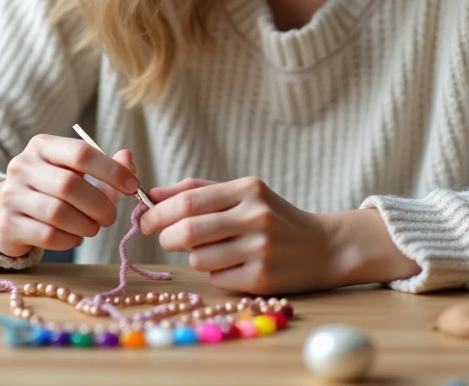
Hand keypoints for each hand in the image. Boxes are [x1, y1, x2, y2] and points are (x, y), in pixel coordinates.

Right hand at [0, 135, 139, 257]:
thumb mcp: (75, 172)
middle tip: (110, 217)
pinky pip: (47, 235)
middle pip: (70, 185)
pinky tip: (74, 237)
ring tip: (92, 228)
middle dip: (99, 204)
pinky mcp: (7, 224)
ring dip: (85, 225)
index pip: (81, 153)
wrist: (4, 213)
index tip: (133, 186)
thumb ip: (105, 167)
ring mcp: (10, 195)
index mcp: (42, 146)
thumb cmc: (49, 190)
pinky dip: (69, 239)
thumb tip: (128, 159)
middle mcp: (22, 166)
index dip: (112, 170)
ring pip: (58, 213)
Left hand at [139, 177, 333, 294]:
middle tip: (166, 239)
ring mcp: (260, 250)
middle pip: (187, 231)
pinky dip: (216, 274)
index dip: (157, 212)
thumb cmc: (274, 217)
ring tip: (213, 251)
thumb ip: (198, 191)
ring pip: (198, 258)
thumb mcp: (243, 193)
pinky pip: (216, 279)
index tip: (145, 220)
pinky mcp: (262, 279)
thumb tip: (152, 194)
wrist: (324, 247)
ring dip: (194, 257)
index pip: (187, 201)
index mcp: (248, 189)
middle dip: (165, 237)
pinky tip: (235, 266)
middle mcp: (255, 217)